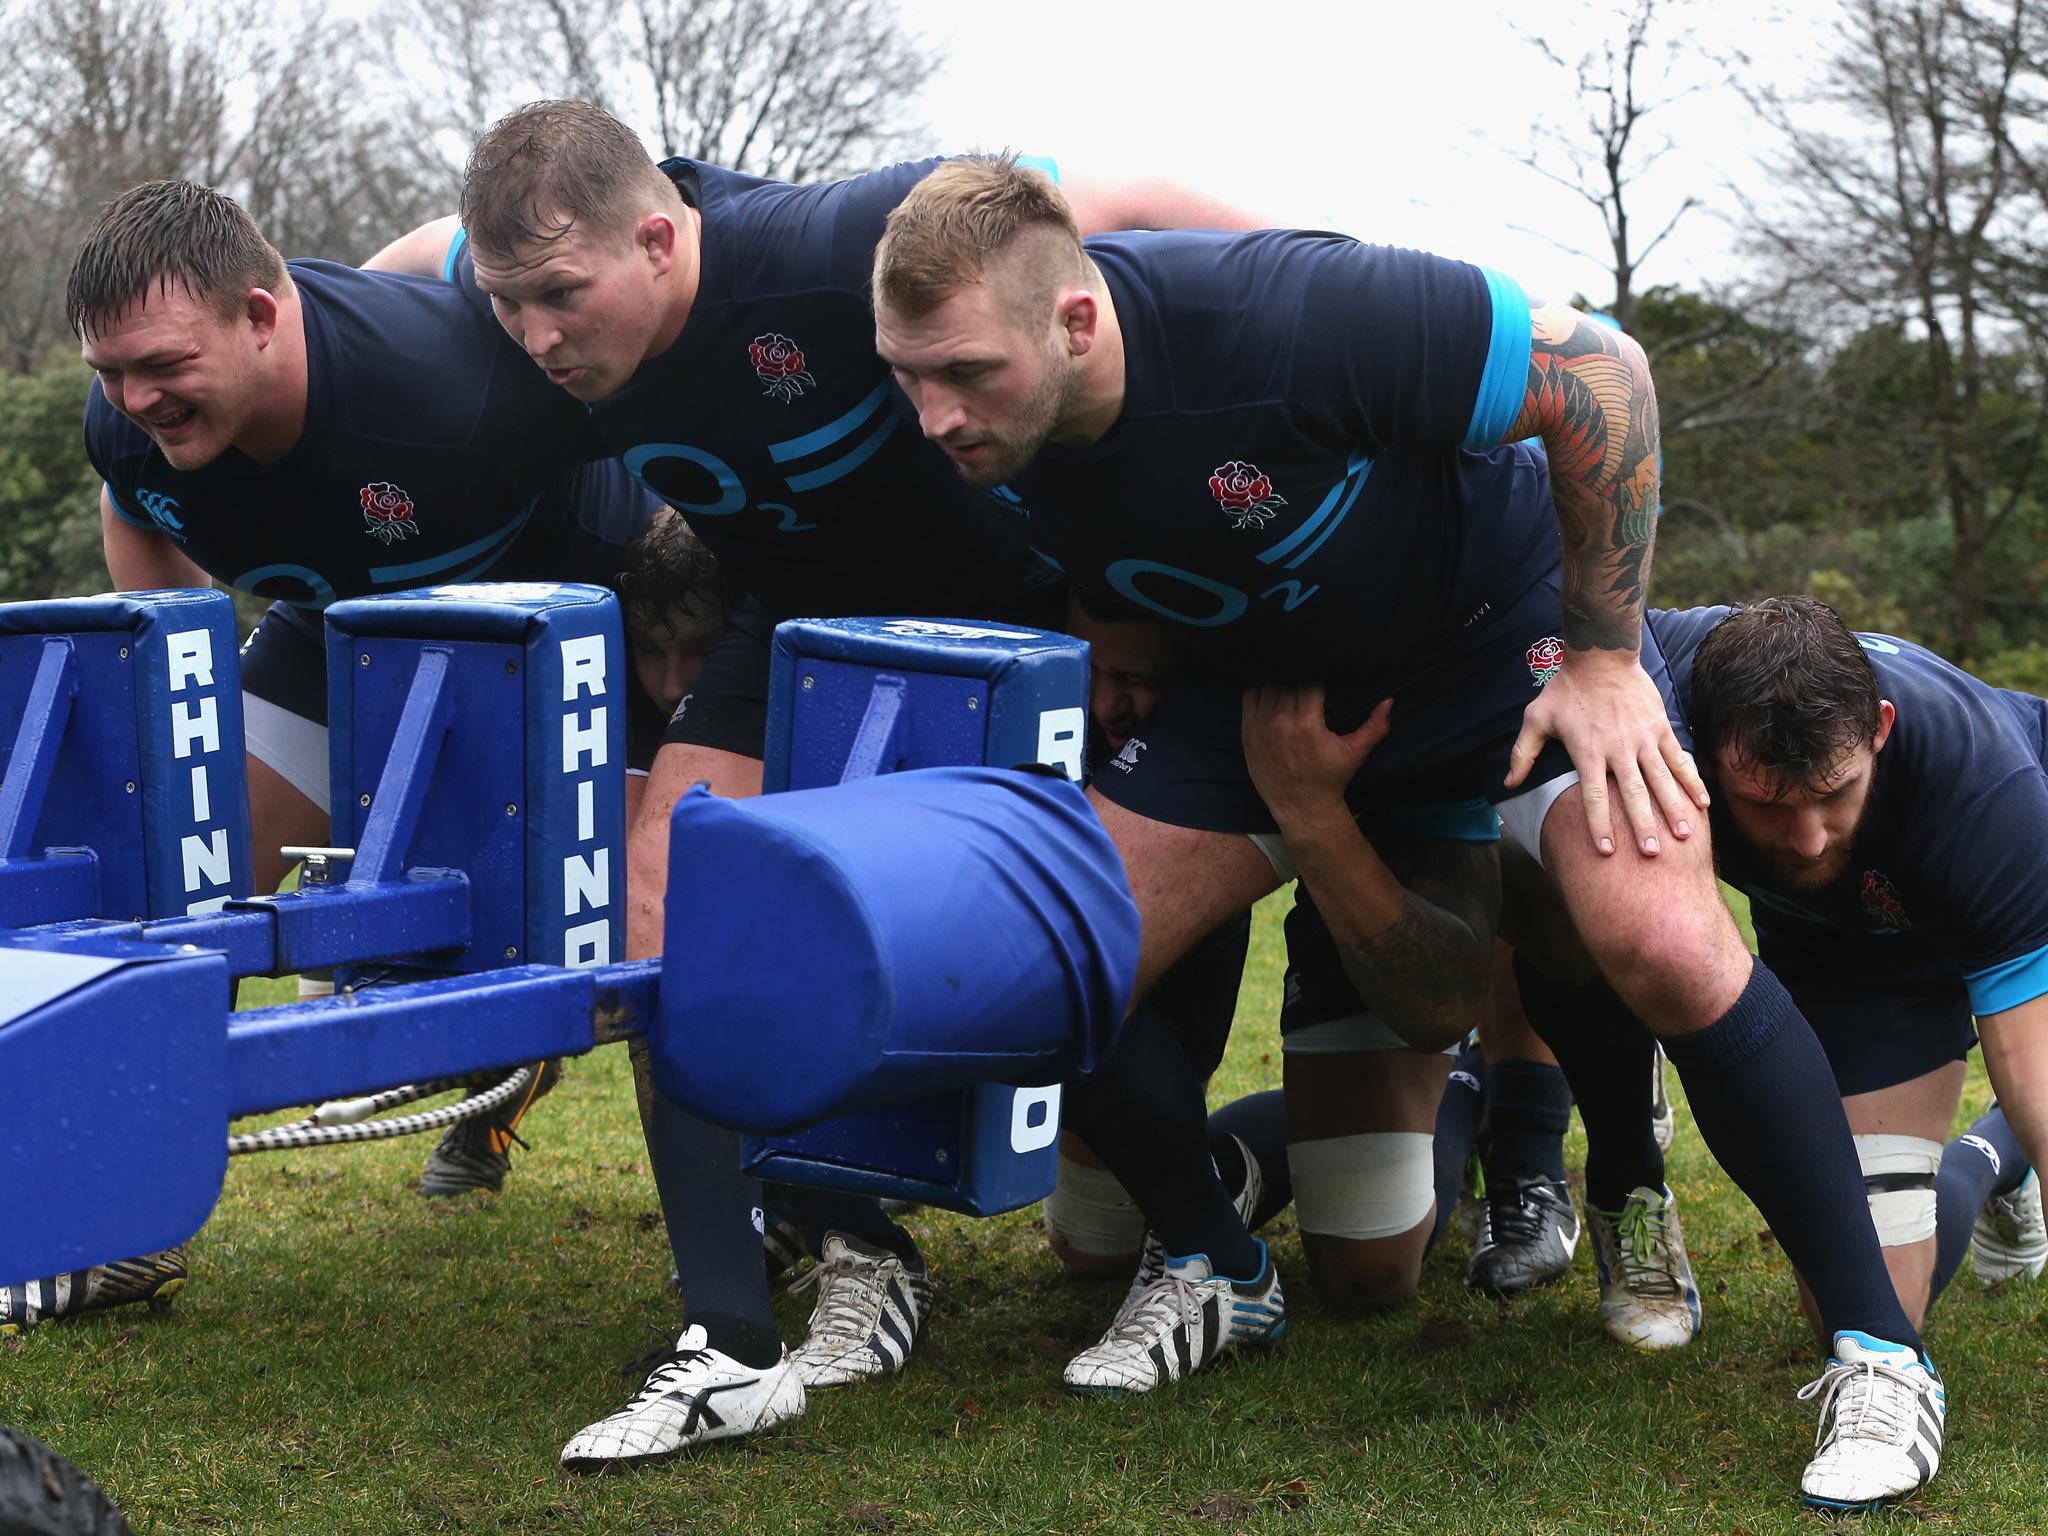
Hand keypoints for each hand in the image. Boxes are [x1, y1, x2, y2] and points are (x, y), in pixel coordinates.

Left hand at [1242, 685, 1391, 828]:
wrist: (1300, 805)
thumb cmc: (1330, 778)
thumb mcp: (1355, 754)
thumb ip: (1375, 726)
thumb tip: (1389, 700)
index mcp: (1308, 724)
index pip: (1310, 683)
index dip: (1317, 681)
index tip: (1323, 685)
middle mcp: (1281, 722)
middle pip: (1289, 683)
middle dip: (1300, 682)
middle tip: (1308, 687)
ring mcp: (1261, 726)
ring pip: (1270, 687)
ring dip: (1281, 684)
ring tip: (1292, 690)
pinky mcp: (1248, 731)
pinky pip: (1251, 697)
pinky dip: (1261, 691)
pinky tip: (1273, 695)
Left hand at [1505, 649, 1707, 855]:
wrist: (1601, 655)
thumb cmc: (1565, 690)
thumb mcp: (1536, 719)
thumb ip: (1523, 753)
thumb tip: (1507, 784)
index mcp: (1587, 751)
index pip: (1594, 796)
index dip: (1599, 825)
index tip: (1606, 851)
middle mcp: (1618, 749)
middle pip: (1632, 793)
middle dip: (1642, 825)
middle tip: (1652, 854)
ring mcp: (1643, 739)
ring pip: (1661, 779)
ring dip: (1674, 808)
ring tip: (1684, 835)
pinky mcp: (1660, 728)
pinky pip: (1679, 759)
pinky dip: (1691, 781)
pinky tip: (1704, 803)